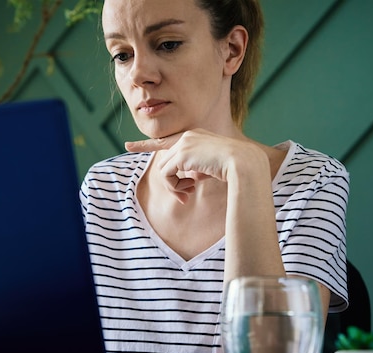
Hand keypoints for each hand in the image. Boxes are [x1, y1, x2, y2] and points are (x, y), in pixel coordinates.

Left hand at [125, 129, 257, 203]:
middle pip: (165, 161)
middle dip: (172, 182)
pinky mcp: (182, 153)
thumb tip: (186, 180)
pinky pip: (166, 174)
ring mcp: (184, 143)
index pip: (167, 141)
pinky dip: (174, 186)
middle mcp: (188, 135)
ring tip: (190, 192)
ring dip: (175, 186)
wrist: (243, 163)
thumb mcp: (212, 168)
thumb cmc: (234, 168)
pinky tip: (191, 188)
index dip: (146, 145)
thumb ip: (196, 169)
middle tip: (186, 196)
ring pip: (164, 169)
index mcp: (196, 136)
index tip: (128, 146)